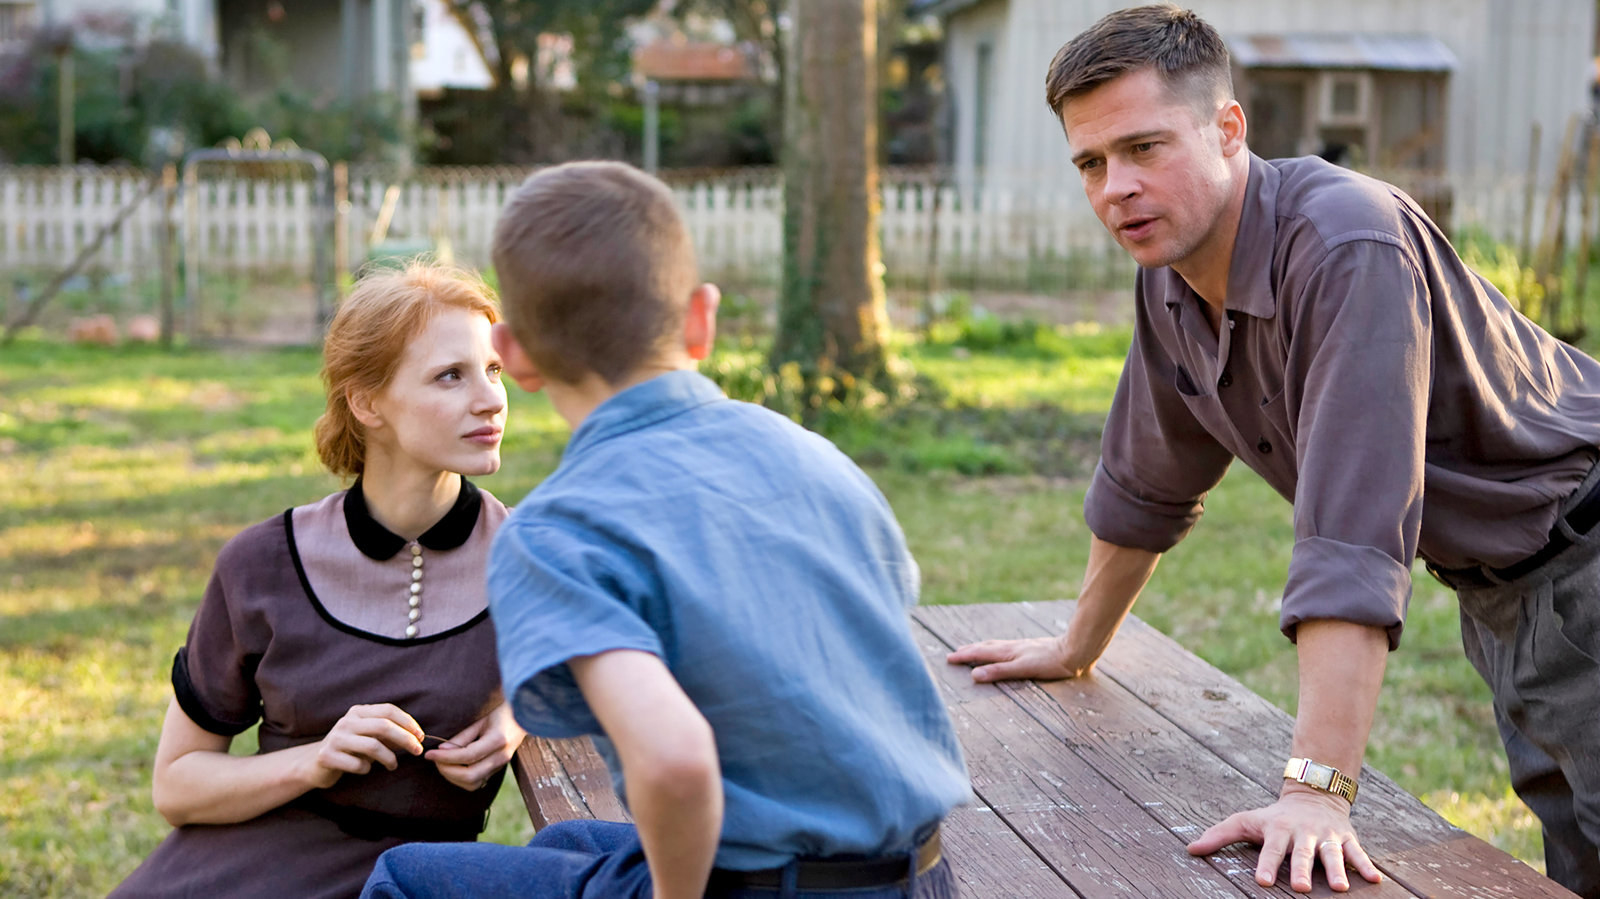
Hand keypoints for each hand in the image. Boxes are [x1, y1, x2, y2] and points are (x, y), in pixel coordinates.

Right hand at [308, 703, 425, 788]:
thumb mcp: (369, 736)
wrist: (314, 763)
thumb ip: (389, 734)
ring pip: (373, 746)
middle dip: (405, 739)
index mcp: (358, 712)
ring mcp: (336, 738)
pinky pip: (358, 764)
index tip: (420, 737)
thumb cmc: (350, 749)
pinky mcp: (327, 756)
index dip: (408, 723)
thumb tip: (416, 737)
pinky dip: (367, 768)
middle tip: (417, 751)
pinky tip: (365, 769)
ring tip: (393, 765)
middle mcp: (346, 721)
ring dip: (389, 758)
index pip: (388, 710)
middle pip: (383, 726)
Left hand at [425, 703, 525, 790]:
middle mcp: (501, 756)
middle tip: (434, 760)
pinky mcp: (497, 770)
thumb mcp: (480, 719)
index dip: (445, 757)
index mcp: (498, 740)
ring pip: (473, 783)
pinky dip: (461, 779)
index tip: (429, 754)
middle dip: (447, 770)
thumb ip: (463, 736)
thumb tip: (442, 750)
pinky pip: (477, 782)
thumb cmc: (500, 713)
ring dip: (453, 778)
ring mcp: (501, 766)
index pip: (467, 756)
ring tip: (442, 764)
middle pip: (470, 775)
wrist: (523, 717)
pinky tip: (453, 767)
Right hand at [946, 635, 1084, 682]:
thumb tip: (974, 675)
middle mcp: (1012, 647)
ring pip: (995, 646)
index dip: (964, 656)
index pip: (980, 654)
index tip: (949, 658)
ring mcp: (1021, 647)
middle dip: (969, 650)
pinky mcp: (1030, 648)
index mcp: (1007, 652)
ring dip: (980, 648)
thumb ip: (999, 672)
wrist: (1075, 651)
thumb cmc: (1051, 663)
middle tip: (954, 653)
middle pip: (985, 647)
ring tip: (972, 649)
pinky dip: (995, 649)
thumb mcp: (1023, 669)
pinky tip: (1002, 652)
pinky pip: (1005, 647)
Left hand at [1186, 787, 1382, 892]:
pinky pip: (1357, 853)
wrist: (1312, 794)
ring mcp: (1326, 836)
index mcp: (1278, 830)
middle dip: (1302, 870)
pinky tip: (1374, 880)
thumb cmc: (1273, 817)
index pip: (1270, 850)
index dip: (1266, 864)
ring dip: (1337, 869)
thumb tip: (1190, 850)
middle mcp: (1303, 833)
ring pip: (1331, 854)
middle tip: (1301, 888)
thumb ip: (1219, 836)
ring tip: (1339, 887)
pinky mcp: (1346, 839)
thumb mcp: (1246, 821)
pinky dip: (1365, 865)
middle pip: (1302, 854)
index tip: (1262, 881)